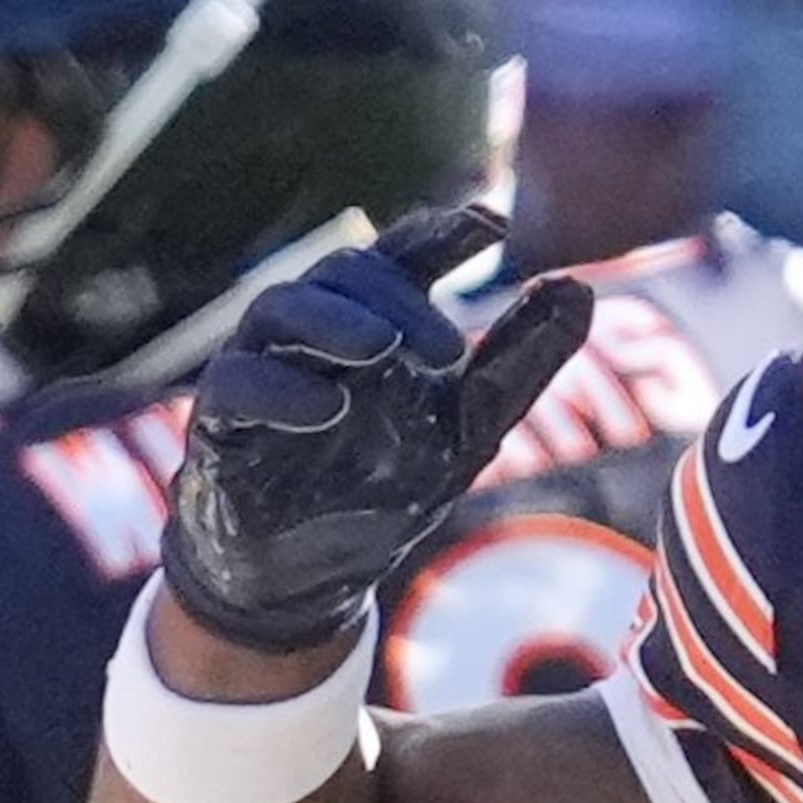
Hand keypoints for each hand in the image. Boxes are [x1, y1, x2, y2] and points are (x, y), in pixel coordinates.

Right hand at [161, 205, 594, 653]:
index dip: (440, 233)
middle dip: (395, 299)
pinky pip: (237, 386)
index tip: (488, 224)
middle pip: (343, 276)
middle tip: (449, 348)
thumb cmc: (385, 484)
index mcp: (377, 323)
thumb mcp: (470, 426)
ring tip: (380, 349)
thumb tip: (580, 287)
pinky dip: (280, 391)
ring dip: (331, 323)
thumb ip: (521, 360)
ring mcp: (263, 370)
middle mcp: (316, 335)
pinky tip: (329, 408)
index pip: (403, 257)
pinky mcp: (222, 423)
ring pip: (279, 310)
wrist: (314, 578)